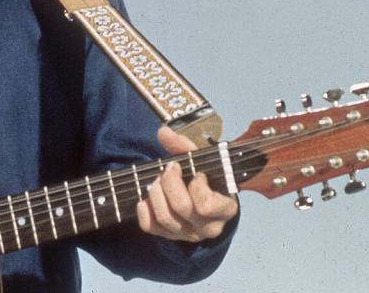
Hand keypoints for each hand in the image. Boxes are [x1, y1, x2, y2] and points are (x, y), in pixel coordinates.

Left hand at [136, 126, 238, 242]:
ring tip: (157, 181)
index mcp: (225, 209)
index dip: (196, 185)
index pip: (205, 204)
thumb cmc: (207, 177)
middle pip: (181, 207)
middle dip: (170, 182)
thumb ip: (183, 146)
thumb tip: (163, 132)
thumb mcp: (201, 160)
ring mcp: (189, 234)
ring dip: (156, 194)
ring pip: (165, 218)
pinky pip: (150, 227)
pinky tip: (145, 198)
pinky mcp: (170, 236)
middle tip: (169, 170)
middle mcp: (209, 227)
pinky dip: (144, 210)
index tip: (196, 173)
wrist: (205, 197)